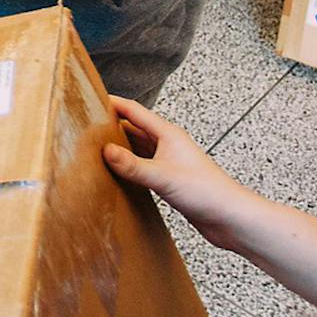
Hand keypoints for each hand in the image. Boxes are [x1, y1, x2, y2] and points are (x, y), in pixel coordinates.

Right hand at [102, 96, 256, 251]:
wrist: (230, 217)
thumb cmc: (207, 191)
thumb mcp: (162, 176)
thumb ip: (132, 165)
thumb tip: (105, 150)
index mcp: (168, 134)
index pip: (134, 111)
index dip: (113, 103)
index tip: (91, 99)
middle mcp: (168, 145)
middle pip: (134, 128)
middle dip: (112, 126)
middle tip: (86, 127)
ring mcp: (169, 162)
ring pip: (138, 148)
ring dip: (120, 148)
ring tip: (96, 149)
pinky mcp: (170, 180)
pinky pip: (143, 167)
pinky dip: (129, 167)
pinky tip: (118, 175)